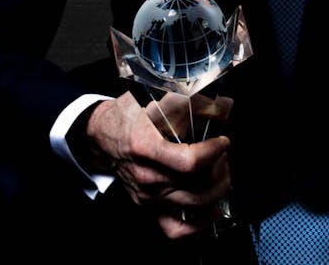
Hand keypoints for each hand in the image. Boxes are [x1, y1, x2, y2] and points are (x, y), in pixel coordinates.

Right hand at [82, 92, 232, 238]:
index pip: (190, 162)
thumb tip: (225, 105)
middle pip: (198, 184)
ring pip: (196, 204)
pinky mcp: (148, 207)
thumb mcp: (157, 100)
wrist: (103, 136)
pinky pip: (176, 229)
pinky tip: (211, 208)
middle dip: (220, 168)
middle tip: (221, 155)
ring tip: (218, 173)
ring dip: (217, 188)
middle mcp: (146, 176)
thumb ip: (193, 103)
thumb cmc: (128, 117)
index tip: (222, 142)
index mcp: (145, 147)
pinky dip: (199, 224)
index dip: (214, 152)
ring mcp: (147, 195)